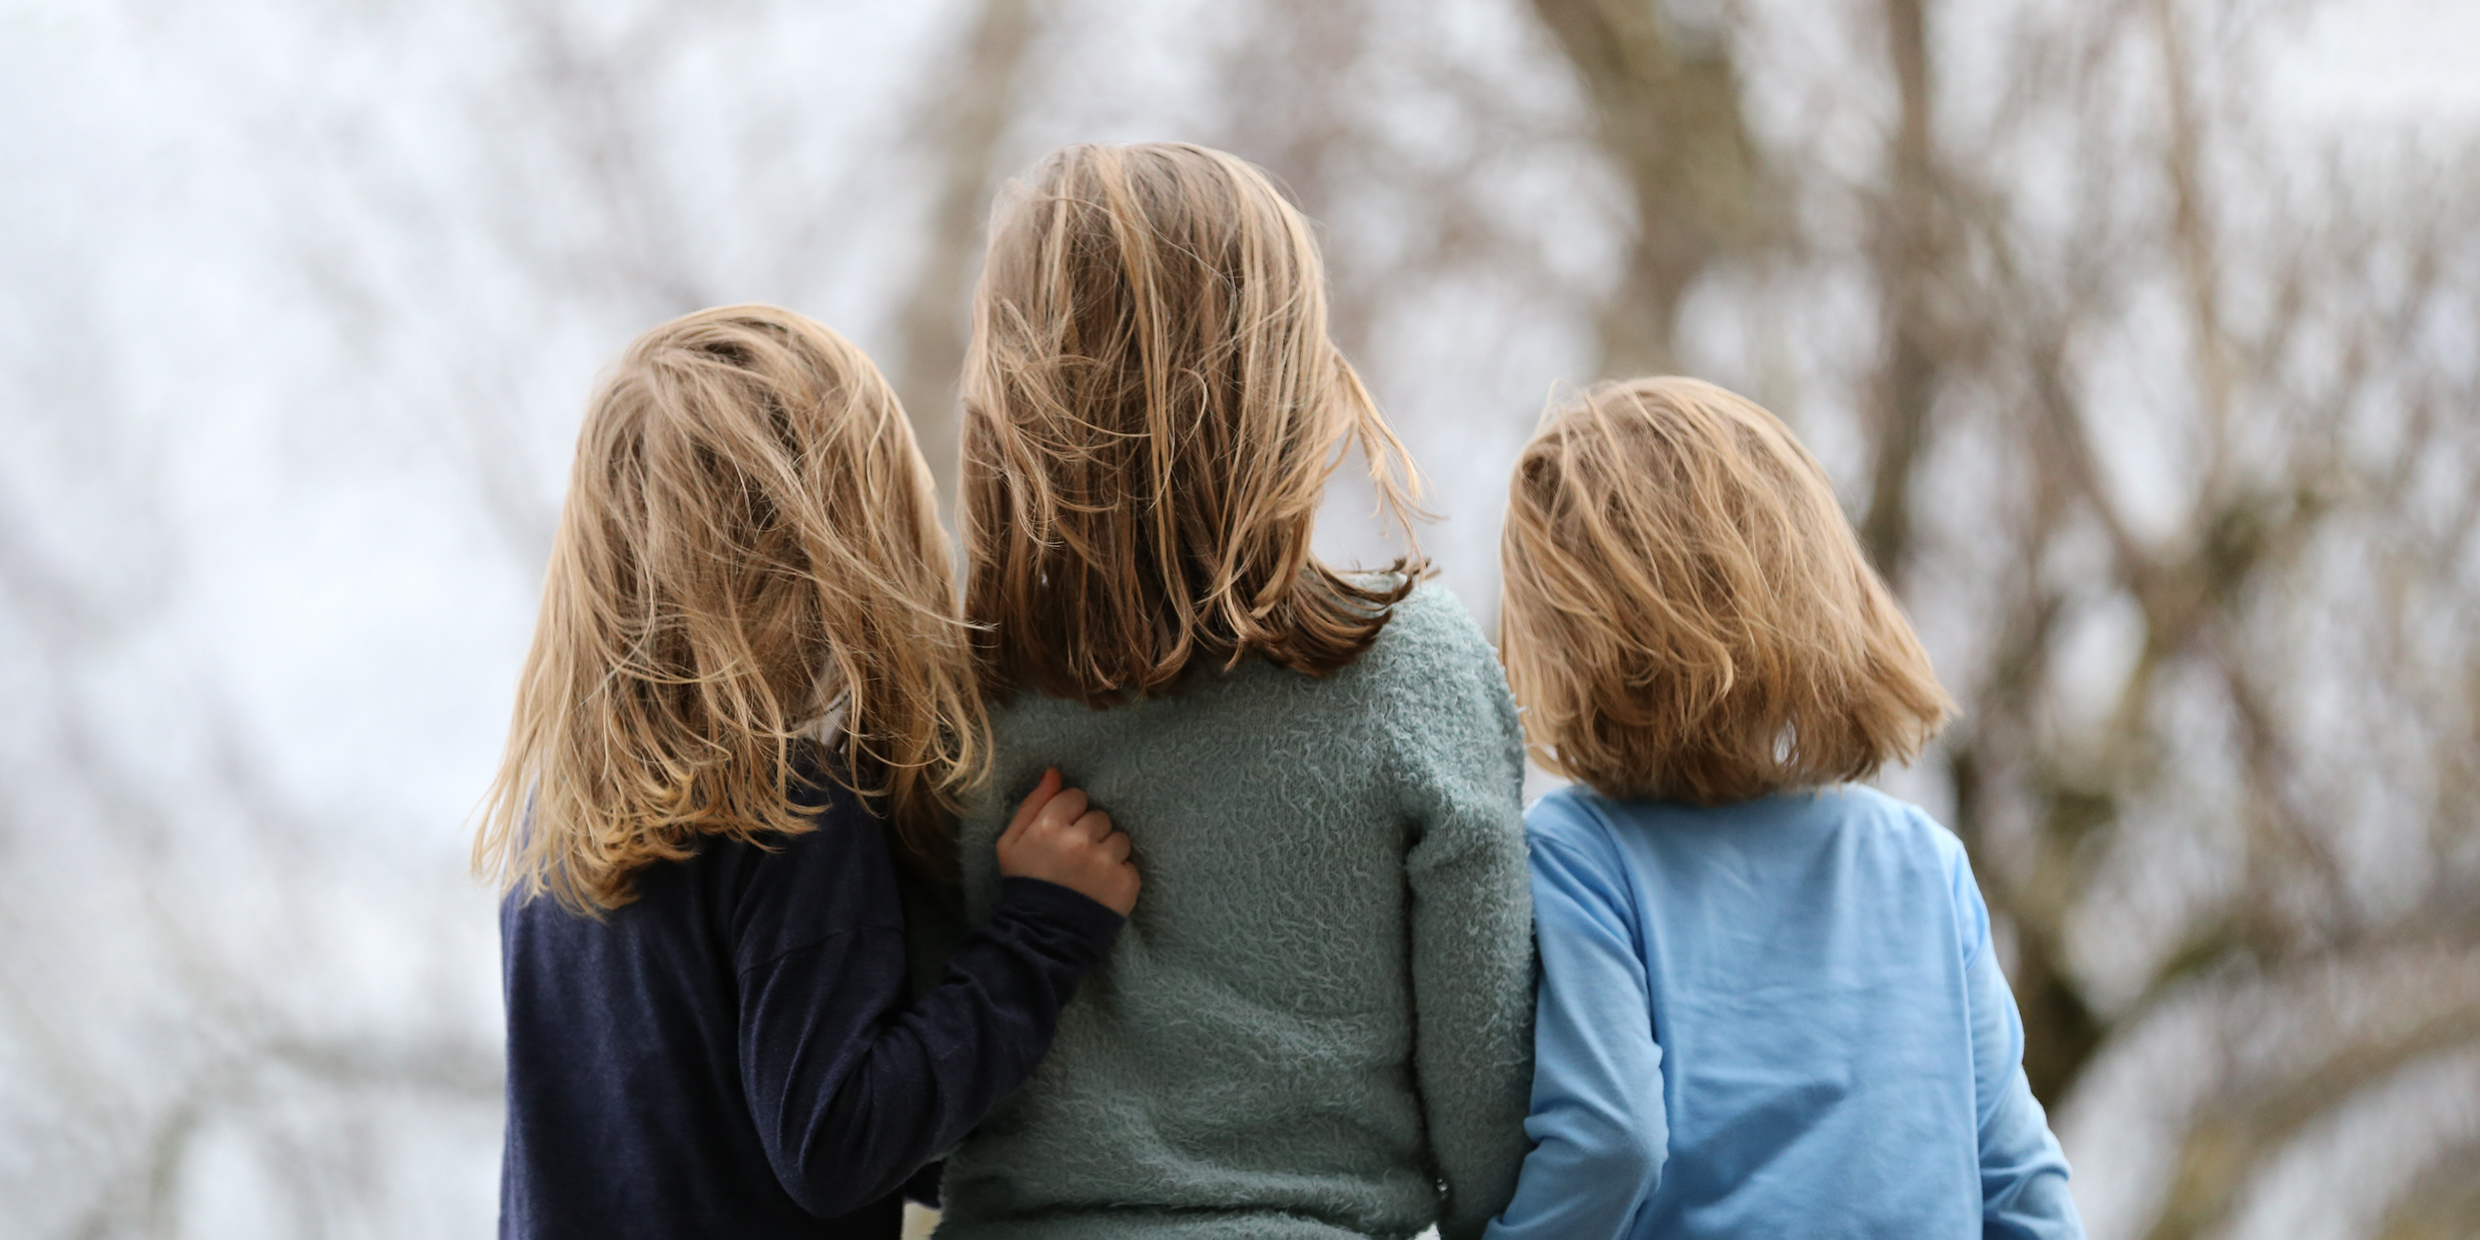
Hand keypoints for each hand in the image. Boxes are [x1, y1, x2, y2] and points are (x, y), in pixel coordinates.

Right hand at [995, 768, 1139, 916]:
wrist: (1042, 935)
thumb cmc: (1024, 884)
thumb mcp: (1010, 843)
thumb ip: (1033, 803)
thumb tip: (1054, 772)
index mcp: (1049, 828)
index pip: (1076, 796)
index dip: (1070, 814)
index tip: (1063, 833)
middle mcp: (1080, 842)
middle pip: (1099, 816)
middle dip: (1089, 832)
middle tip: (1075, 857)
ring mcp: (1105, 863)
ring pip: (1119, 837)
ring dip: (1108, 851)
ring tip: (1090, 873)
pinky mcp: (1126, 883)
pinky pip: (1130, 863)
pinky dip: (1119, 874)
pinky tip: (1101, 887)